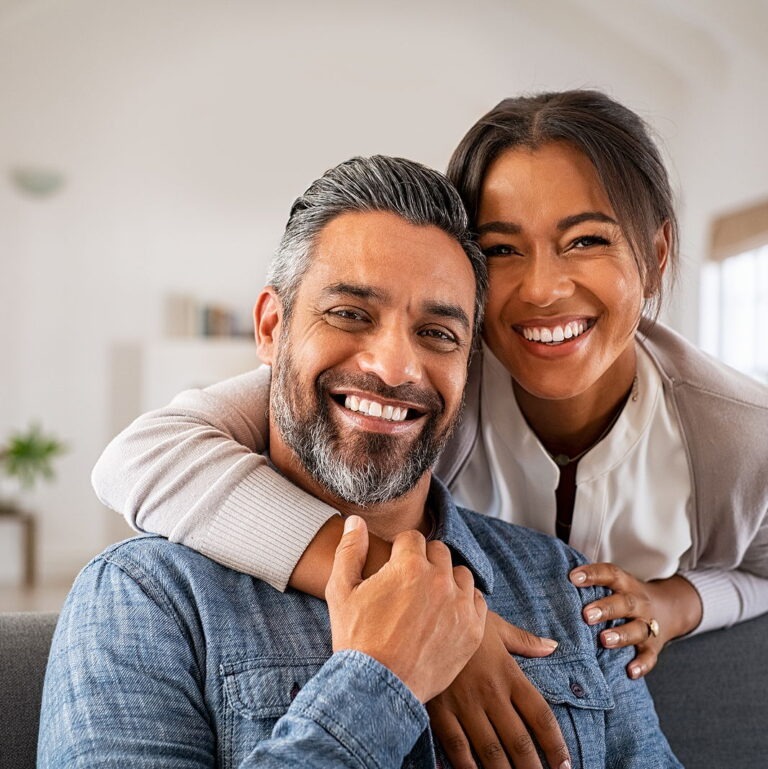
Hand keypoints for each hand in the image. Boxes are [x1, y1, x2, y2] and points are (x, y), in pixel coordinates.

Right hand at [326, 515, 486, 702]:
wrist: (377, 688)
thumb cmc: (356, 639)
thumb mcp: (341, 590)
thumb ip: (349, 550)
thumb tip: (354, 521)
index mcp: (409, 565)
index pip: (412, 538)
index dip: (399, 550)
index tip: (393, 566)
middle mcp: (439, 580)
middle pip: (439, 552)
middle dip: (424, 561)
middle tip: (409, 584)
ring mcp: (459, 605)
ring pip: (461, 574)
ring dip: (447, 580)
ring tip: (428, 599)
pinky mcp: (473, 630)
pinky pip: (478, 601)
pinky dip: (464, 603)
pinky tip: (446, 614)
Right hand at [428, 613, 570, 768]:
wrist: (424, 616)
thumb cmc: (463, 621)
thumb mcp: (496, 627)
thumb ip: (525, 641)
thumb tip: (552, 646)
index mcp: (508, 673)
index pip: (540, 716)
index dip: (555, 744)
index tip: (565, 764)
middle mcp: (491, 693)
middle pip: (519, 741)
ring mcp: (464, 704)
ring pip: (491, 751)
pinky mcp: (440, 709)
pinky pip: (456, 747)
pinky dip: (467, 767)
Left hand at [569, 563, 702, 678]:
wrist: (668, 609)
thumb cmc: (624, 596)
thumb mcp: (614, 584)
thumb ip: (591, 584)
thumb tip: (551, 581)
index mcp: (625, 584)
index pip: (610, 574)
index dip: (593, 574)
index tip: (573, 578)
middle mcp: (638, 603)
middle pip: (625, 603)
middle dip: (606, 608)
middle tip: (586, 615)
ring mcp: (648, 625)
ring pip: (638, 630)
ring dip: (621, 635)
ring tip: (604, 640)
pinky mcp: (654, 647)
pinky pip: (650, 656)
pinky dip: (642, 665)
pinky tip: (630, 671)